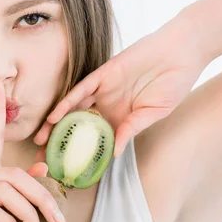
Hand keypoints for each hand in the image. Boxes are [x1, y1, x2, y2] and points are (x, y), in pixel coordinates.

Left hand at [34, 22, 207, 157]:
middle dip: (60, 141)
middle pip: (77, 125)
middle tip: (43, 159)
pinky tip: (54, 116)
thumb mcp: (155, 112)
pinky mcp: (103, 73)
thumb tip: (114, 153)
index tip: (65, 169)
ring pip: (73, 108)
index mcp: (120, 117)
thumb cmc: (174, 83)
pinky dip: (67, 103)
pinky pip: (81, 90)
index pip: (94, 139)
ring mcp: (104, 89)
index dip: (79, 153)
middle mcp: (107, 104)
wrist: (181, 52)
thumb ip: (133, 128)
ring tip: (41, 141)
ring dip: (56, 124)